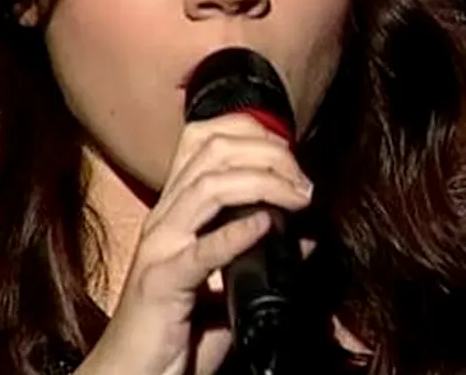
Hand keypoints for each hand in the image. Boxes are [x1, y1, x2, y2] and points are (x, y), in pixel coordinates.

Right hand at [76, 113, 314, 374]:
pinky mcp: (160, 285)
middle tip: (304, 181)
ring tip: (297, 197)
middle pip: (213, 154)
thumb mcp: (224, 286)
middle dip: (267, 155)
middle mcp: (164, 219)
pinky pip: (201, 251)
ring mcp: (159, 249)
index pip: (207, 143)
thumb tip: (306, 238)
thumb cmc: (174, 331)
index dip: (253, 134)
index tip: (294, 155)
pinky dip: (236, 234)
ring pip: (207, 189)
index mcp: (176, 211)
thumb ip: (258, 256)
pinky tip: (265, 226)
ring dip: (262, 184)